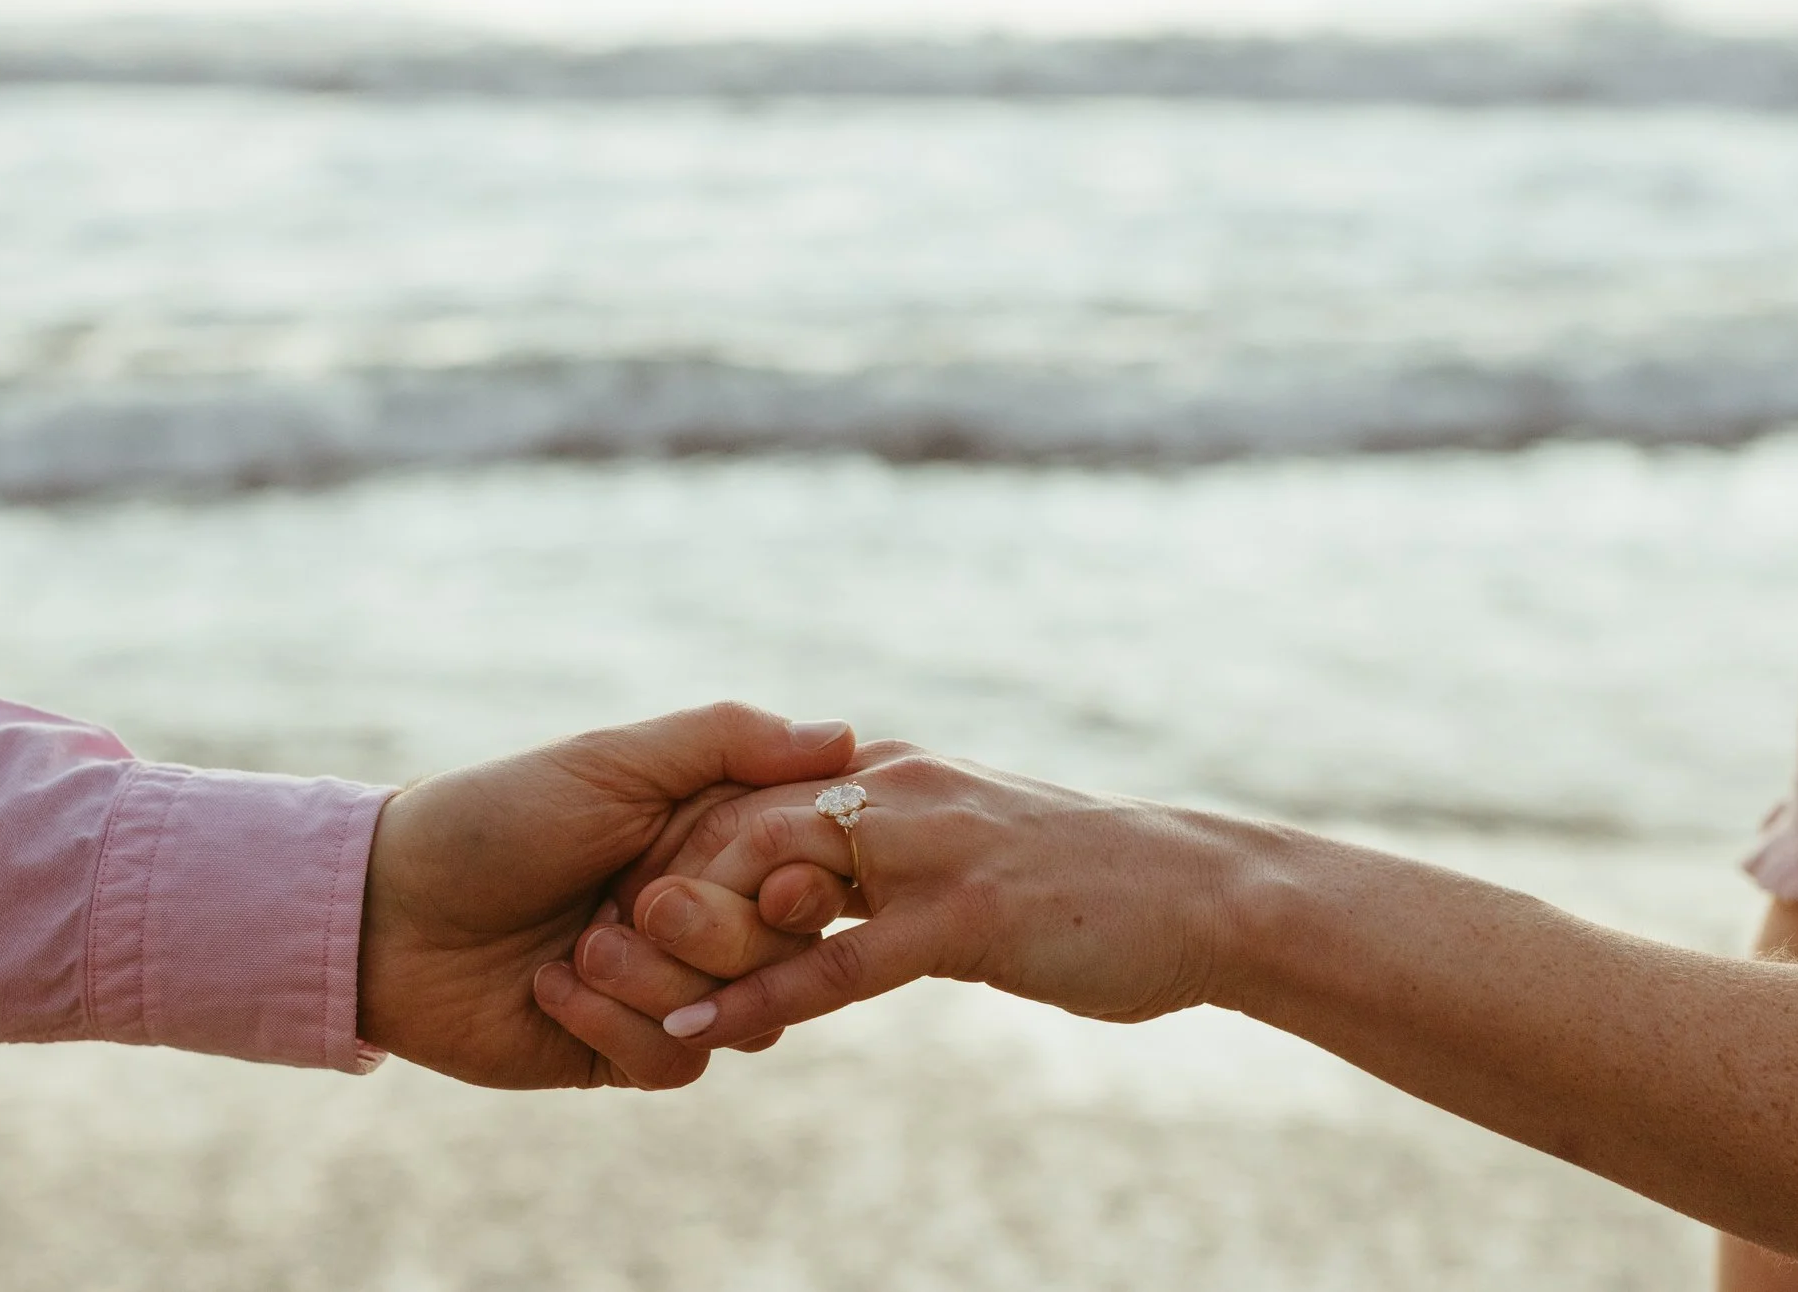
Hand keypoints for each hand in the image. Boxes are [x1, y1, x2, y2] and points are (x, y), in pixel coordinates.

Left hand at [355, 702, 852, 1088]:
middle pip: (785, 946)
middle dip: (711, 930)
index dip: (796, 877)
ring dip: (655, 979)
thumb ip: (725, 743)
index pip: (808, 865)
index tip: (768, 872)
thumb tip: (844, 736)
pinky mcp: (624, 1048)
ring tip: (578, 947)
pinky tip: (551, 987)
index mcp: (708, 834)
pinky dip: (615, 1022)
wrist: (388, 913)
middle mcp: (702, 908)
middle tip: (635, 901)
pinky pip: (677, 1061)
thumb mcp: (610, 763)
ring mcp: (668, 982)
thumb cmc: (496, 818)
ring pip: (742, 1012)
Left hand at [623, 744, 1241, 1048]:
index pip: (747, 790)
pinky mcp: (962, 916)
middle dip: (658, 878)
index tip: (620, 900)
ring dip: (685, 929)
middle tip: (592, 939)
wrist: (1205, 894)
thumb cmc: (1089, 881)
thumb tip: (822, 878)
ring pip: (770, 876)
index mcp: (890, 771)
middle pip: (736, 820)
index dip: (675, 845)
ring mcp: (927, 849)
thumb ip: (890, 851)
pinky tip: (696, 1027)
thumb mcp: (968, 847)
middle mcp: (894, 790)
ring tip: (608, 977)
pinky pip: (836, 960)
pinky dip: (756, 995)